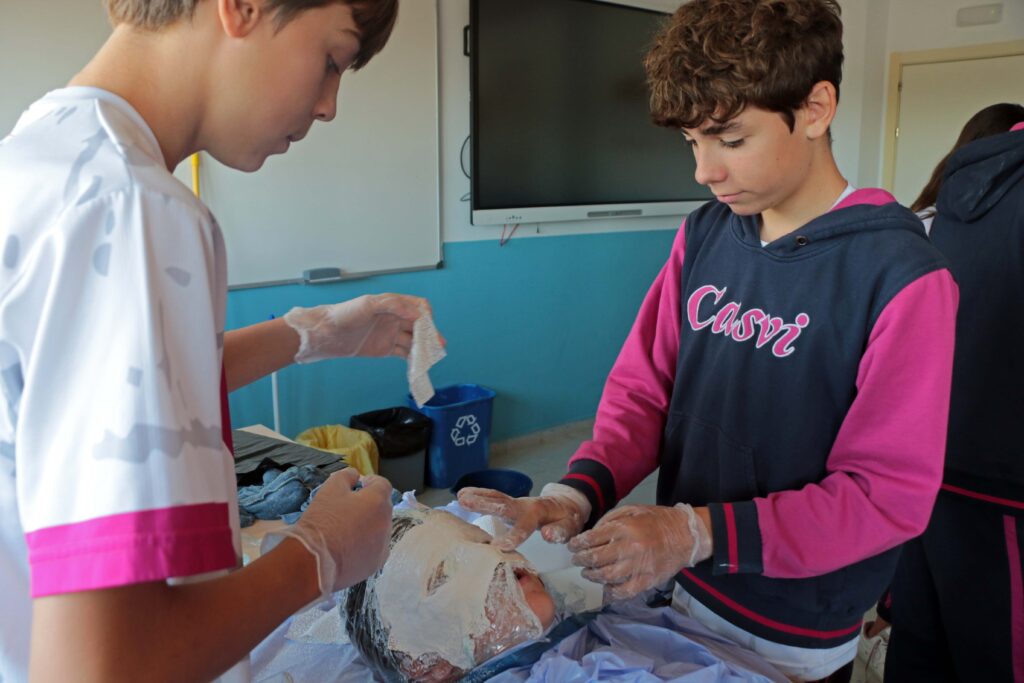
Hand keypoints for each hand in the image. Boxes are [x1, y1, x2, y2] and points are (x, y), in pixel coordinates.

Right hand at [270, 469, 392, 594]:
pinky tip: (347, 548)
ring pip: (379, 529)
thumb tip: (355, 476)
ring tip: (345, 531)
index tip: (358, 485)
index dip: (370, 482)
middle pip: (382, 507)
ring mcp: (383, 546)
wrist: (313, 562)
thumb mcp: (330, 489)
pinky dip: (365, 545)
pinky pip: (374, 549)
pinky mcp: (375, 565)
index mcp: (378, 502)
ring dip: (368, 526)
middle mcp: (386, 523)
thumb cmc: (321, 521)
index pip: (382, 484)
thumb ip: (346, 476)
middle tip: (347, 509)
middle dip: (368, 504)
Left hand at [284, 294, 442, 362]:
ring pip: (413, 342)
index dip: (426, 315)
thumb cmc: (344, 314)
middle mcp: (395, 319)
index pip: (418, 307)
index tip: (429, 325)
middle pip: (419, 326)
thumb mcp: (368, 304)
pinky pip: (404, 354)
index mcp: (393, 305)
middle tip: (438, 346)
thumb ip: (393, 305)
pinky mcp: (386, 349)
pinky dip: (413, 359)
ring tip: (430, 358)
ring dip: (423, 349)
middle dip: (430, 335)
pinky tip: (419, 364)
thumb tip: (417, 314)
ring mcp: (391, 335)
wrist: (326, 334)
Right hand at [457, 485, 588, 550]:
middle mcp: (523, 505)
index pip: (525, 525)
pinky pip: (493, 498)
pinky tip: (462, 496)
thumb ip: (560, 530)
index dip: (513, 535)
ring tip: (460, 496)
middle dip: (484, 503)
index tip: (499, 546)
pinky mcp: (508, 505)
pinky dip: (478, 495)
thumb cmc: (566, 517)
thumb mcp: (570, 526)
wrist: (564, 504)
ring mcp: (515, 504)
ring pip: (496, 497)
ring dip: (478, 496)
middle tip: (465, 500)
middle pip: (503, 503)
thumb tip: (548, 535)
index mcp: (538, 513)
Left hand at [567, 503, 711, 600]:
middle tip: (576, 561)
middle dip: (581, 561)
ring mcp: (639, 566)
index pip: (591, 539)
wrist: (686, 534)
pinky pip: (625, 591)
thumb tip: (592, 534)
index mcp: (624, 528)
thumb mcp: (632, 510)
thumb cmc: (657, 520)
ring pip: (607, 576)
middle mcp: (629, 548)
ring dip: (593, 576)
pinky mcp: (648, 580)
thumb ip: (610, 519)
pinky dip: (612, 592)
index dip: (577, 544)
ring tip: (587, 573)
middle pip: (596, 559)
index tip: (572, 547)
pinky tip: (606, 589)